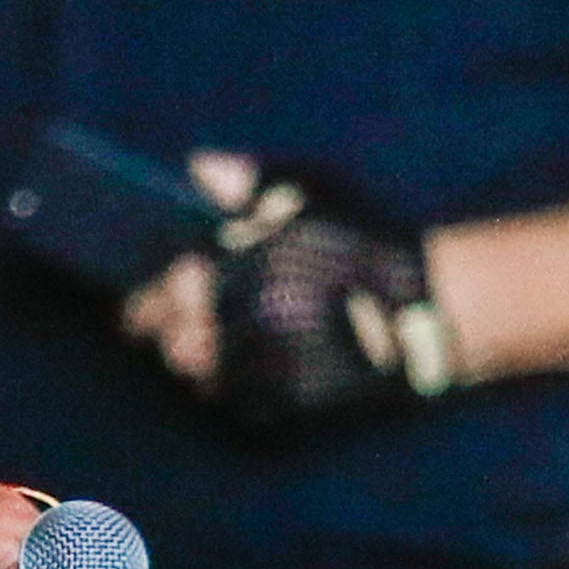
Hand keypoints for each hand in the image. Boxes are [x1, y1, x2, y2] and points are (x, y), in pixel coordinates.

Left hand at [125, 152, 453, 430]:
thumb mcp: (315, 192)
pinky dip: (227, 385)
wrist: (427, 310)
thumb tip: (197, 166)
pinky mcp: (284, 403)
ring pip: (198, 373)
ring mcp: (261, 367)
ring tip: (207, 344)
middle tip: (168, 328)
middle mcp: (240, 323)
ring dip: (196, 359)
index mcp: (238, 269)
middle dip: (168, 333)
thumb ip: (250, 179)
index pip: (163, 295)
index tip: (141, 310)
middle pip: (171, 341)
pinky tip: (243, 364)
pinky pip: (232, 400)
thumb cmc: (369, 240)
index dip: (147, 304)